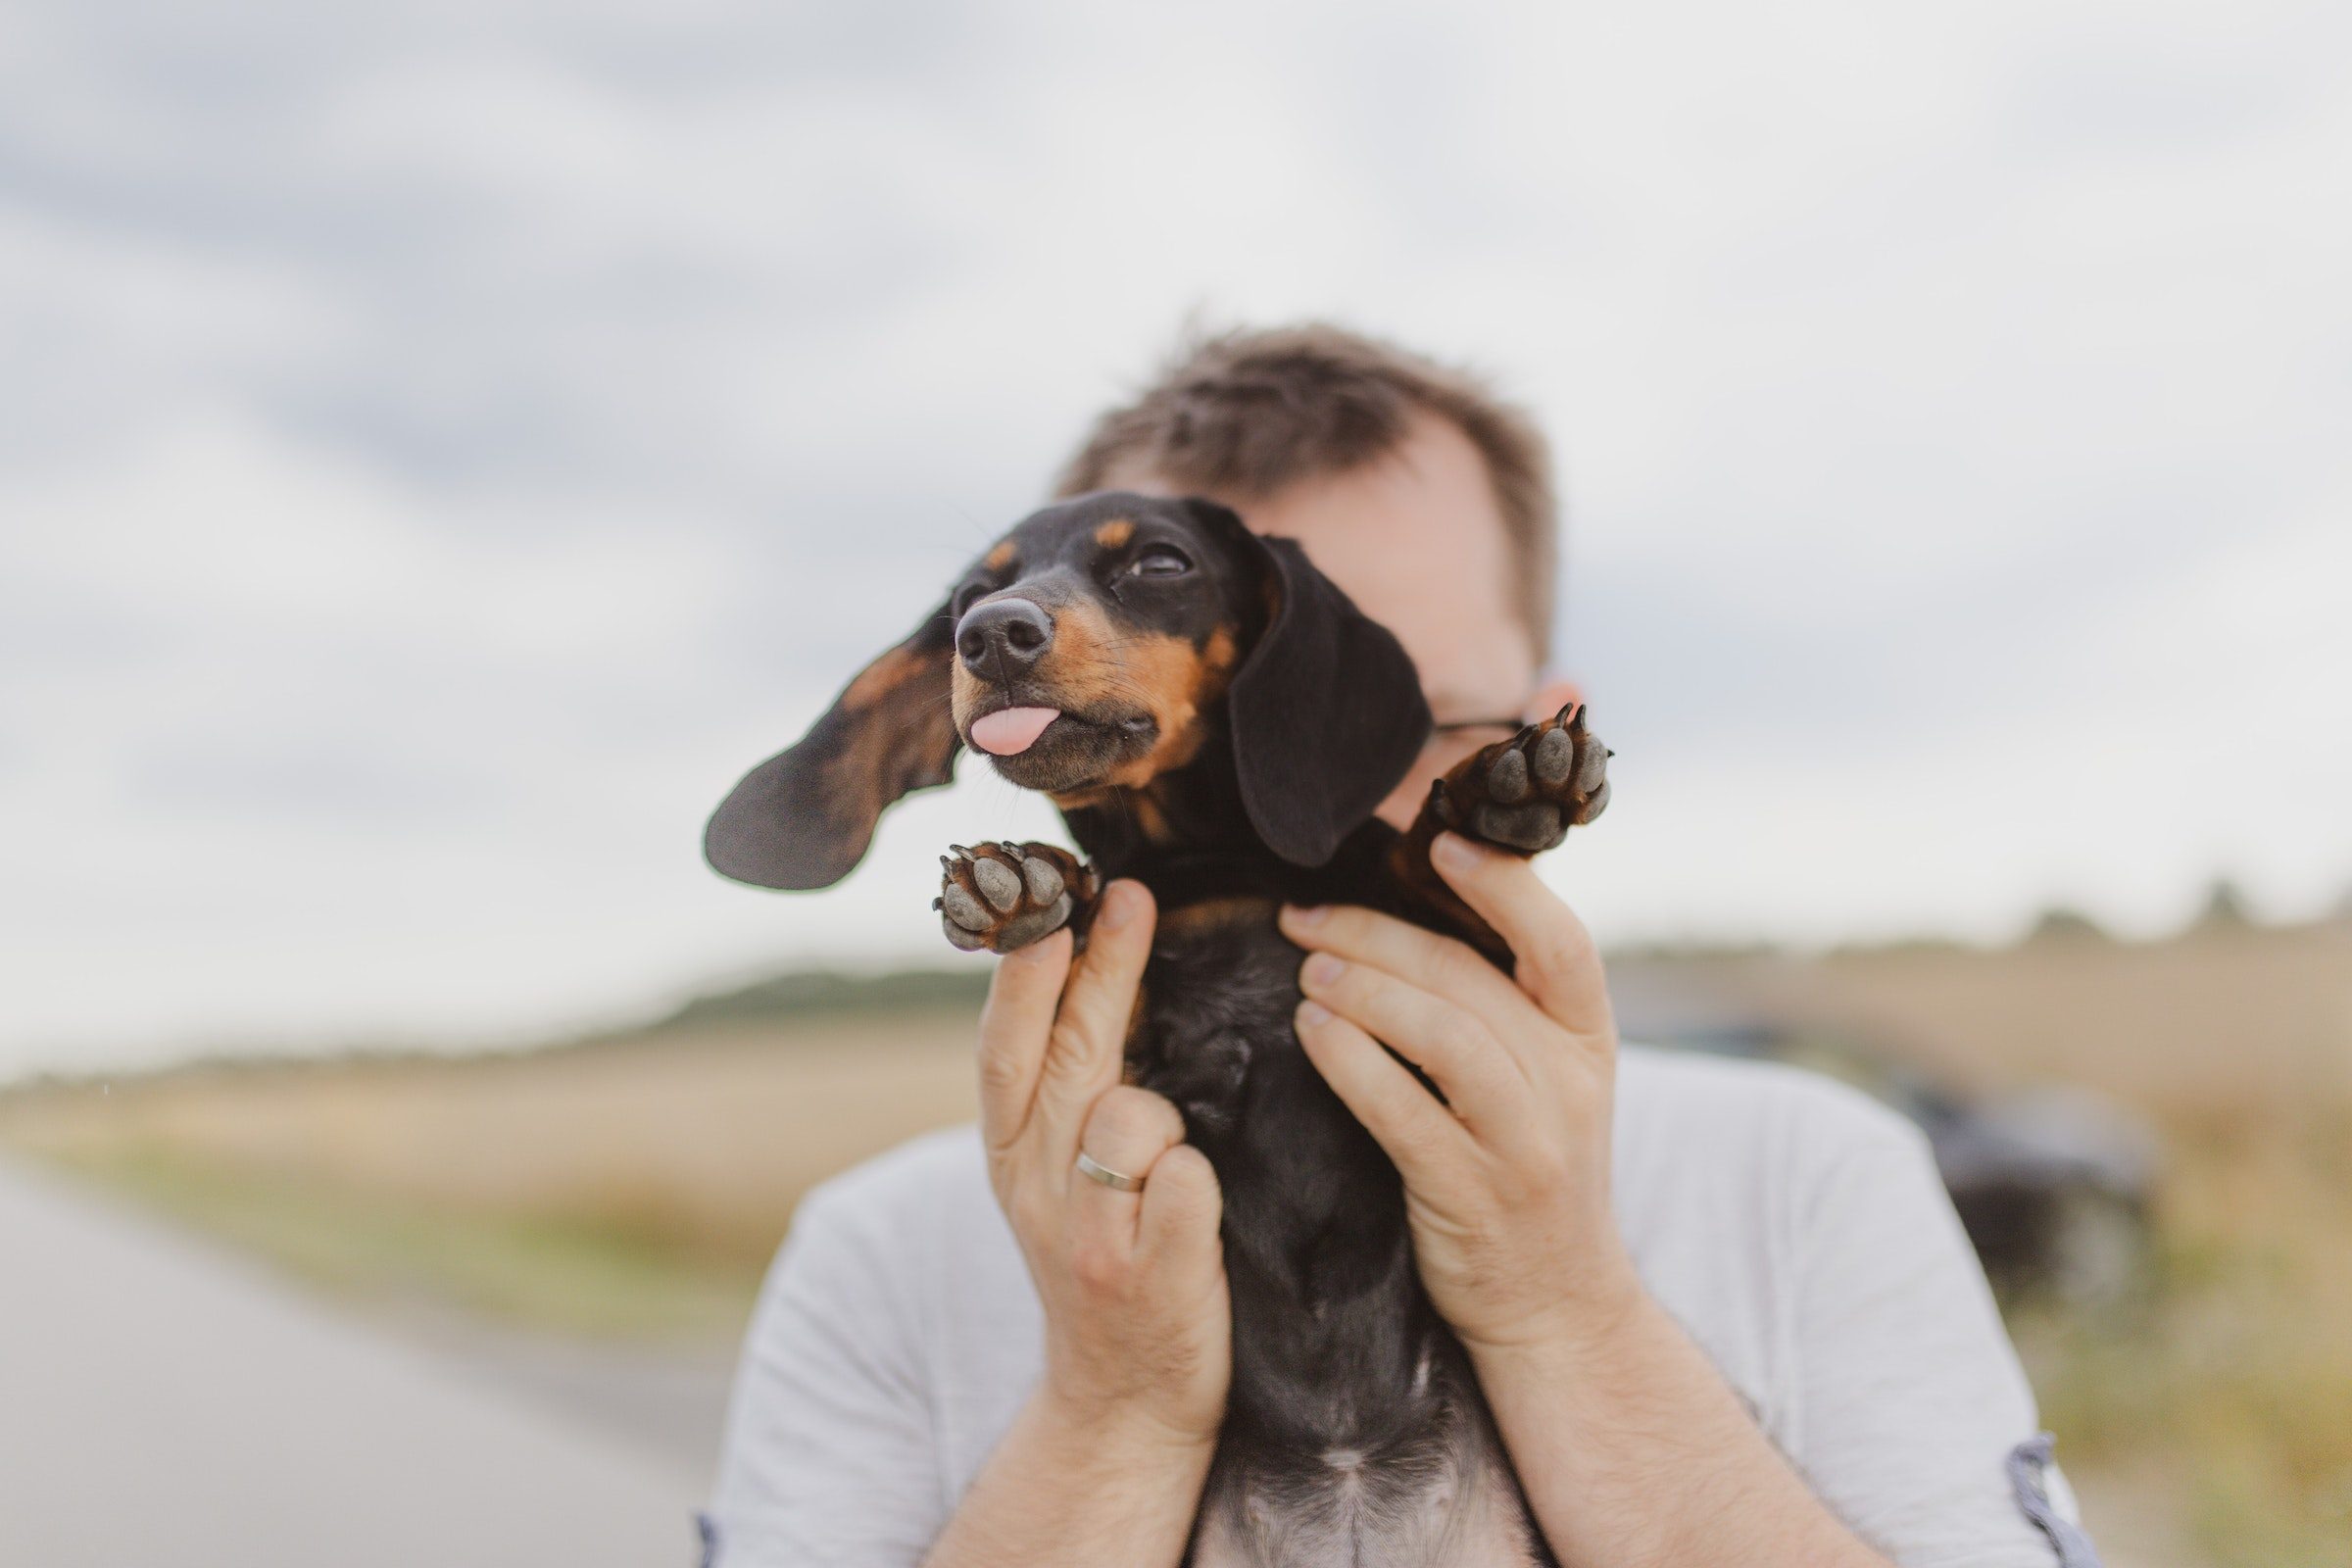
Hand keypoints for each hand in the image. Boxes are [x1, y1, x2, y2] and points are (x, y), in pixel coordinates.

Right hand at [977, 880, 1229, 1448]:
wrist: (1121, 1404)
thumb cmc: (1108, 1260)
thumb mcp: (1057, 1176)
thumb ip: (1064, 1087)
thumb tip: (1082, 960)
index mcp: (1009, 1156)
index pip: (1005, 1048)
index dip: (1024, 973)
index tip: (1053, 900)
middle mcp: (1036, 1190)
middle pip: (1067, 1059)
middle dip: (1097, 970)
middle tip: (1129, 897)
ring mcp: (1091, 1237)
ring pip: (1132, 1117)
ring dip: (1163, 1119)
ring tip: (1169, 1170)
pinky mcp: (1151, 1278)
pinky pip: (1186, 1182)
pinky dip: (1198, 1181)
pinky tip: (1194, 1211)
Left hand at [1279, 831, 1640, 1356]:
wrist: (1559, 1311)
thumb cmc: (1529, 1174)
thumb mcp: (1549, 1084)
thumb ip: (1505, 1008)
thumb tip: (1419, 912)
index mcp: (1589, 1042)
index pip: (1562, 943)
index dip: (1504, 886)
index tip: (1437, 845)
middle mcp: (1569, 1085)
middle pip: (1472, 980)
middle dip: (1379, 934)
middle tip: (1306, 915)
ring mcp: (1526, 1143)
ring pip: (1445, 1036)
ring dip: (1365, 991)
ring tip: (1305, 970)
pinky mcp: (1473, 1195)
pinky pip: (1405, 1114)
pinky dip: (1353, 1063)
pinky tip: (1312, 1034)